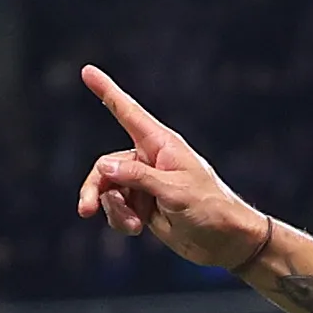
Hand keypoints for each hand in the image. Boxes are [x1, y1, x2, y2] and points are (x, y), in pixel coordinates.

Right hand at [74, 66, 271, 269]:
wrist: (226, 241)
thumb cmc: (210, 208)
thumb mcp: (175, 191)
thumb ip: (138, 177)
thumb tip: (103, 167)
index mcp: (161, 144)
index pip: (128, 113)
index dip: (107, 91)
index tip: (87, 70)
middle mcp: (150, 160)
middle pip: (105, 166)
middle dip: (95, 188)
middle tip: (85, 209)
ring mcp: (145, 184)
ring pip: (108, 191)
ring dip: (114, 210)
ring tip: (133, 225)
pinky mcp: (143, 206)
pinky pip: (117, 209)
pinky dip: (121, 220)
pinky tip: (137, 230)